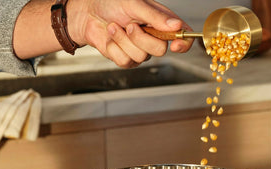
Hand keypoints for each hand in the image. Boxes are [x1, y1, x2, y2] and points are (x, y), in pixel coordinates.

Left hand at [68, 0, 193, 67]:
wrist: (87, 13)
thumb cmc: (111, 3)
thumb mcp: (135, 4)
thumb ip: (156, 16)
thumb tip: (177, 25)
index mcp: (161, 22)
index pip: (182, 36)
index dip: (183, 43)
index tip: (175, 45)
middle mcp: (153, 38)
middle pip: (160, 51)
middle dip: (141, 38)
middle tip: (130, 25)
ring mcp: (140, 50)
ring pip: (140, 57)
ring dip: (123, 40)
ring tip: (115, 27)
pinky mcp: (126, 59)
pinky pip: (125, 61)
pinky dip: (114, 47)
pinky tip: (110, 37)